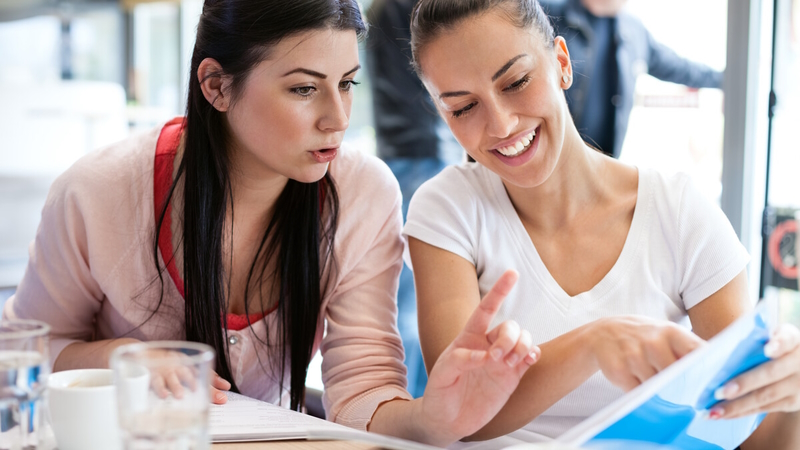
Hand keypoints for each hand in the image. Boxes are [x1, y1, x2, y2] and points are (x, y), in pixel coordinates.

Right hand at [146, 350, 231, 403]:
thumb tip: (224, 386)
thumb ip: (203, 377)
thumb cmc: (168, 364)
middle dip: (201, 385)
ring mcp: (164, 369)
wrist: (142, 354)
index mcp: (187, 363)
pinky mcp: (150, 373)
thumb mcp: (185, 367)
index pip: (203, 371)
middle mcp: (177, 365)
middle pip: (190, 375)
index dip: (215, 379)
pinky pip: (155, 381)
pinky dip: (159, 388)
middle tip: (212, 396)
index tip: (226, 387)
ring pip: (172, 377)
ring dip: (177, 386)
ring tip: (181, 395)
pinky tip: (164, 395)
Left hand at [417, 270, 540, 443]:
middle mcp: (487, 345)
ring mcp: (502, 360)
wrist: (447, 421)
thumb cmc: (439, 393)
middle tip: (498, 358)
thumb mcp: (441, 375)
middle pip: (510, 326)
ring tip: (512, 363)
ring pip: (523, 339)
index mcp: (467, 338)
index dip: (499, 291)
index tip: (512, 273)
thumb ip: (459, 361)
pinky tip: (530, 359)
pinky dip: (533, 354)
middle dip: (509, 337)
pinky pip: (529, 357)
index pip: (485, 309)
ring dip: (522, 346)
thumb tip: (483, 356)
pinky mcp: (512, 376)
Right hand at [589, 316, 704, 390]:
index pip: (697, 352)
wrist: (603, 333)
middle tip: (690, 400)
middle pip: (679, 377)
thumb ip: (688, 351)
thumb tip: (717, 377)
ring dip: (661, 395)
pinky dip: (643, 397)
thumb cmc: (644, 337)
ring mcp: (634, 356)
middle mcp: (653, 342)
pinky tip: (642, 389)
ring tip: (661, 391)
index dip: (707, 371)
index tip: (714, 387)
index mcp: (671, 332)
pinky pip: (638, 394)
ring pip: (658, 388)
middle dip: (684, 390)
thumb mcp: (666, 335)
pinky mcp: (619, 371)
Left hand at [708, 324, 799, 418]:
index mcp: (792, 340)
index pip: (787, 340)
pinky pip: (764, 408)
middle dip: (744, 384)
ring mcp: (798, 386)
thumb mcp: (769, 336)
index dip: (778, 345)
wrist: (797, 366)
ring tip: (713, 410)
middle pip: (770, 373)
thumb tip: (717, 351)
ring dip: (736, 405)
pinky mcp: (793, 402)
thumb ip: (753, 340)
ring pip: (765, 396)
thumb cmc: (771, 344)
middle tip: (718, 392)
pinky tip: (722, 414)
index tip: (768, 350)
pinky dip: (741, 411)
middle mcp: (798, 363)